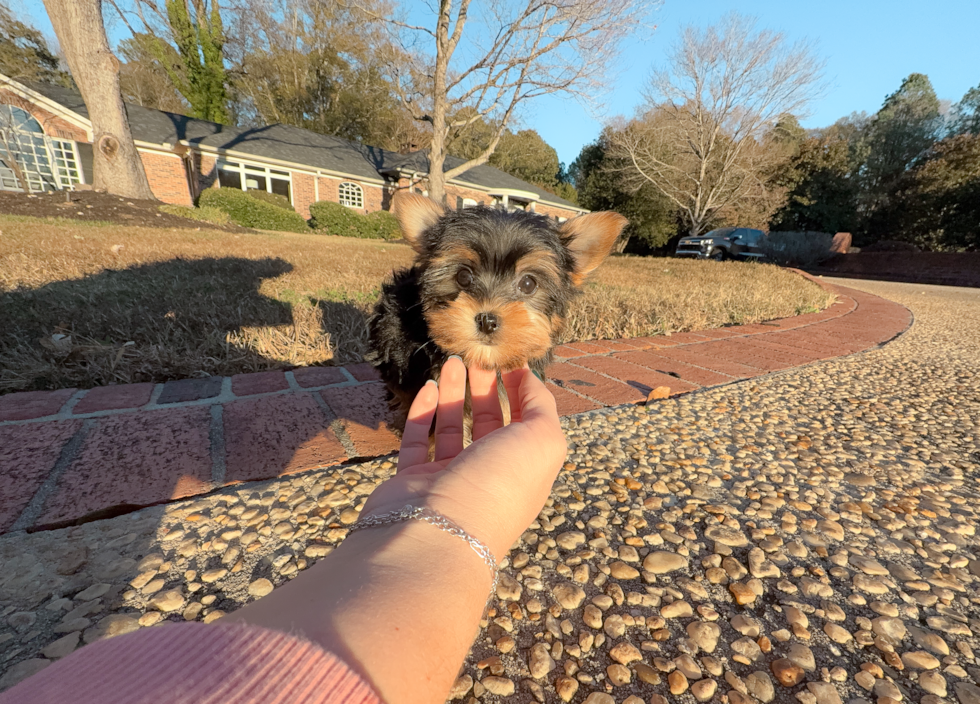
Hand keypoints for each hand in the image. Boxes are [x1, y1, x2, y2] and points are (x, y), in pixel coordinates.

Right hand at [359, 356, 567, 560]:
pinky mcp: (413, 481)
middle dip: (486, 388)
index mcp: (526, 471)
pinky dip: (423, 413)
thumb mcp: (543, 440)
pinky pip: (418, 440)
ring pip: (452, 428)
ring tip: (453, 361)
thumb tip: (529, 378)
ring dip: (455, 393)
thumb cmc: (498, 487)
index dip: (523, 392)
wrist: (438, 532)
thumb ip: (542, 405)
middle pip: (489, 424)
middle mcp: (489, 477)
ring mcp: (449, 480)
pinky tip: (429, 388)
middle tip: (478, 357)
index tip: (512, 361)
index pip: (528, 425)